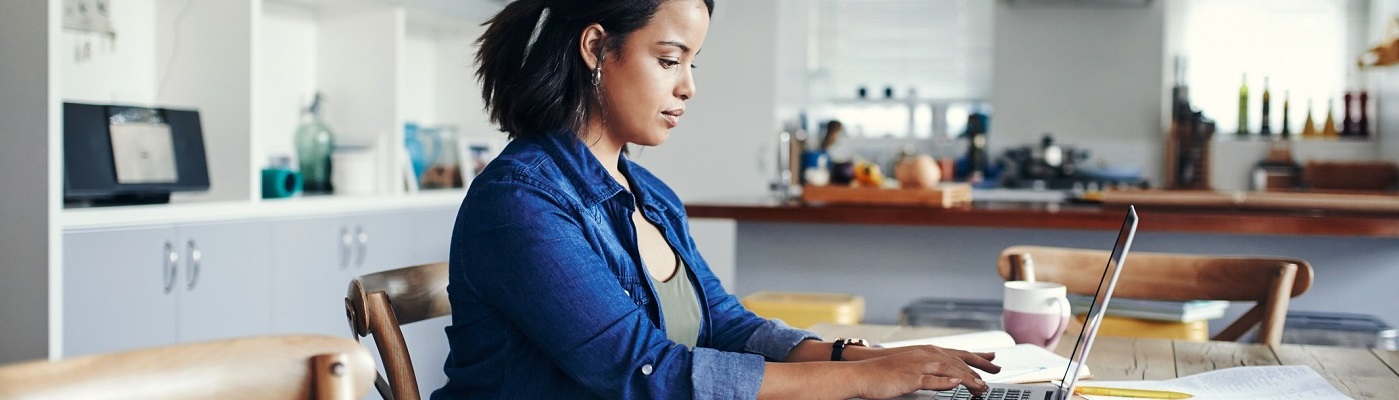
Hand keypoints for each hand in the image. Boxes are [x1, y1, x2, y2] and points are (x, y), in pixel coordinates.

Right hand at [850, 349, 992, 398]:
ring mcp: (917, 365)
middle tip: (994, 376)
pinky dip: (945, 380)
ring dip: (968, 377)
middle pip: (957, 360)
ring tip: (981, 386)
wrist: (862, 373)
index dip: (977, 357)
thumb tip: (947, 376)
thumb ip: (929, 370)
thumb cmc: (884, 373)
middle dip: (978, 368)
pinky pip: (930, 379)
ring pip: (949, 369)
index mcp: (926, 352)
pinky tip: (957, 383)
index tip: (993, 360)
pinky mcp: (909, 377)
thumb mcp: (910, 367)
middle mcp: (924, 355)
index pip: (957, 353)